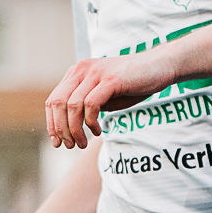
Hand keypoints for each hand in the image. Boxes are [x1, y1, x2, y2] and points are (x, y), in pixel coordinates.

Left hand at [45, 52, 177, 148]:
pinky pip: (91, 104)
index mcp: (77, 73)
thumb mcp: (104, 95)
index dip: (52, 123)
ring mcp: (95, 73)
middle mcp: (82, 70)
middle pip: (58, 103)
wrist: (160, 66)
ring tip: (83, 143)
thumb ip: (87, 106)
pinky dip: (91, 122)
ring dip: (75, 130)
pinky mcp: (110, 79)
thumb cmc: (133, 84)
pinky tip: (98, 131)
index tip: (58, 142)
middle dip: (60, 129)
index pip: (53, 100)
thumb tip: (70, 127)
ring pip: (72, 106)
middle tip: (70, 146)